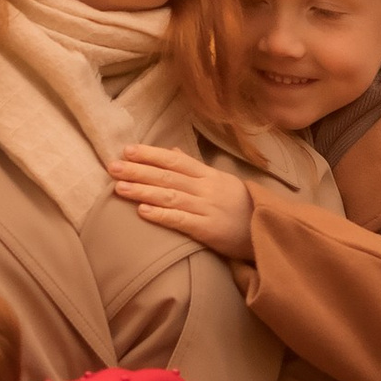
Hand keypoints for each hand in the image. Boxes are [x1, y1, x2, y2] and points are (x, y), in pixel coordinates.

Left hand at [109, 143, 254, 258]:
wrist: (268, 229)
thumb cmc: (241, 205)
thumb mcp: (220, 180)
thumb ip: (194, 167)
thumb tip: (171, 151)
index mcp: (208, 175)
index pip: (174, 161)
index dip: (150, 155)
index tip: (127, 150)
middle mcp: (205, 188)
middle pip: (167, 177)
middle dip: (138, 171)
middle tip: (112, 167)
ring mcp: (206, 208)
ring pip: (170, 196)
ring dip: (142, 191)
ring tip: (119, 188)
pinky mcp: (208, 230)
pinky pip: (181, 221)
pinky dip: (161, 216)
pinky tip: (142, 212)